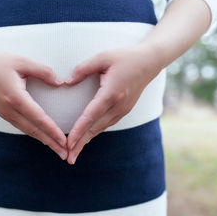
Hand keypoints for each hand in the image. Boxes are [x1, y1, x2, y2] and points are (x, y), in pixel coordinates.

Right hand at [0, 46, 67, 159]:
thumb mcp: (22, 61)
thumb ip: (43, 71)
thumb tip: (60, 83)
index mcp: (15, 97)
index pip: (38, 118)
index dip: (53, 131)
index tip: (65, 141)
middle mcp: (9, 110)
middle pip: (34, 130)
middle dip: (51, 143)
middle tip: (66, 155)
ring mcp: (5, 114)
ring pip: (28, 131)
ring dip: (44, 141)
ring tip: (58, 150)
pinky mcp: (4, 114)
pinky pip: (22, 127)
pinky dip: (35, 134)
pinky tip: (44, 138)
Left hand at [64, 44, 162, 163]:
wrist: (150, 62)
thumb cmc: (125, 57)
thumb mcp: (102, 57)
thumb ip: (82, 69)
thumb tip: (66, 82)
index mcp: (111, 93)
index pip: (90, 116)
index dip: (78, 131)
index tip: (68, 143)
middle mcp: (118, 106)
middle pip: (95, 128)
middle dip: (80, 144)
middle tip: (68, 158)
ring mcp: (123, 110)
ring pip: (101, 128)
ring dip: (87, 140)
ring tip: (74, 153)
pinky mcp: (124, 110)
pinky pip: (106, 124)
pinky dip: (95, 132)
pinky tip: (86, 137)